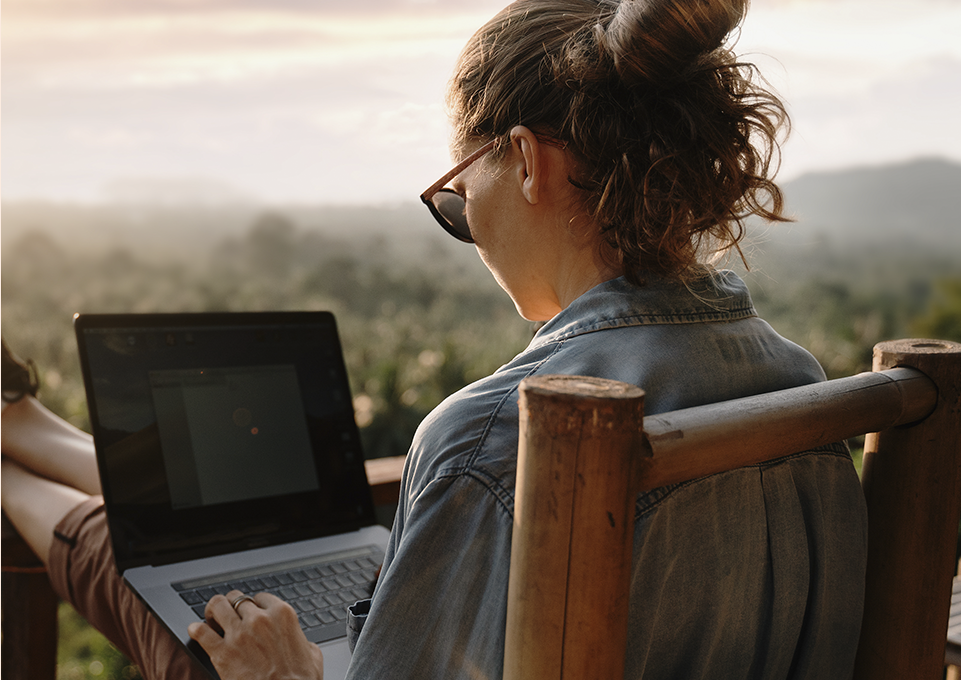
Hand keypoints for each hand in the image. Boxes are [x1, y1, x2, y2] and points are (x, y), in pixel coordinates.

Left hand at [188, 590, 323, 679]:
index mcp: (282, 615)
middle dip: (232, 605)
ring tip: (211, 618)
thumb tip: (300, 641)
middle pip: (237, 598)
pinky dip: (196, 630)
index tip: (250, 612)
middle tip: (228, 613)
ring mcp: (239, 634)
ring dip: (213, 610)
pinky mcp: (222, 652)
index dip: (254, 605)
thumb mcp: (312, 654)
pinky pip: (201, 632)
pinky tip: (196, 631)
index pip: (261, 597)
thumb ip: (302, 640)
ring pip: (217, 606)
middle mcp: (259, 619)